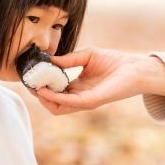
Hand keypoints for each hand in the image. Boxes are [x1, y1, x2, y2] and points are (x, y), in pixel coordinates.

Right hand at [35, 48, 164, 114]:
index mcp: (77, 88)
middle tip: (30, 83)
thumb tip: (50, 60)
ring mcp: (84, 101)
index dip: (41, 86)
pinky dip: (55, 97)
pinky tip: (46, 89)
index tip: (31, 76)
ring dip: (44, 98)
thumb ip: (69, 59)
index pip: (54, 92)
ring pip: (57, 108)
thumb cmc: (114, 62)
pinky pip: (69, 102)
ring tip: (34, 87)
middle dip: (39, 95)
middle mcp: (79, 98)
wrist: (134, 68)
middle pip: (52, 104)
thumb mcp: (86, 56)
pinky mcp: (91, 101)